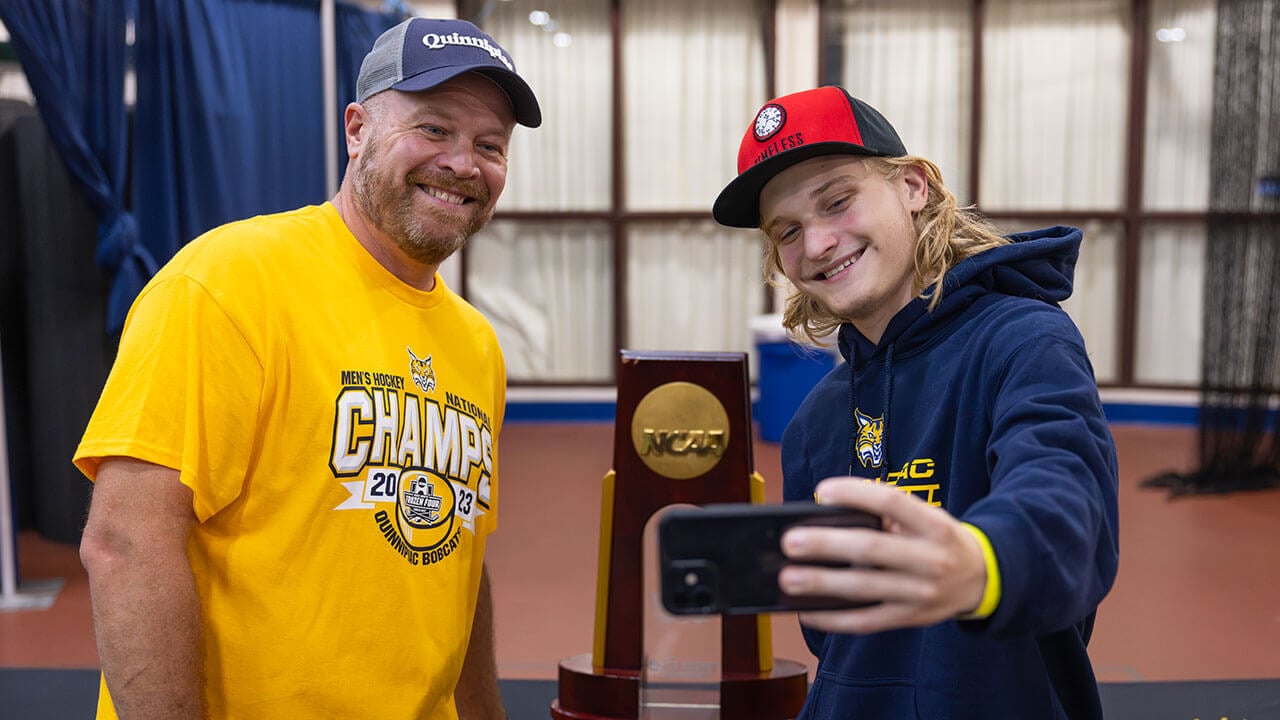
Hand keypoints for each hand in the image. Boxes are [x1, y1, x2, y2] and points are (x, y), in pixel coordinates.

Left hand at [778, 477, 987, 633]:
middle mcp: (930, 560)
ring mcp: (920, 594)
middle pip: (872, 549)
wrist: (982, 578)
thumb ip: (888, 513)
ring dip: (822, 584)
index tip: (822, 491)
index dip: (857, 493)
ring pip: (865, 588)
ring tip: (789, 578)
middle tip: (791, 541)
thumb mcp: (927, 517)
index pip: (893, 502)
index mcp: (933, 525)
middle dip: (827, 545)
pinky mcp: (909, 618)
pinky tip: (808, 610)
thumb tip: (831, 513)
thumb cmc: (939, 540)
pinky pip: (866, 621)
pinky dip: (834, 618)